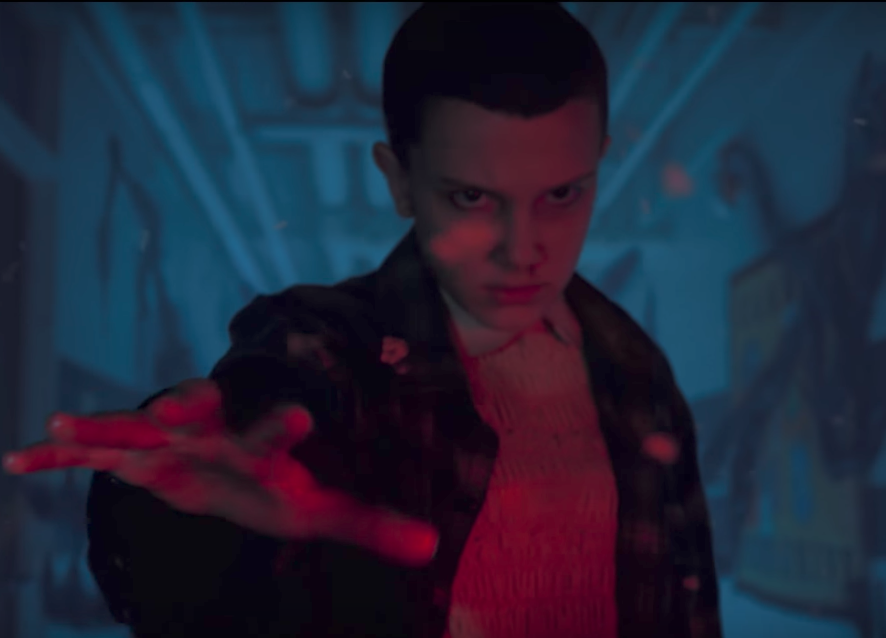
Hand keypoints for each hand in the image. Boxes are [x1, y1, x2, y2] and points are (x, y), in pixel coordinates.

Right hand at [2, 379, 437, 566]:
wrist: (226, 468)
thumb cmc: (272, 487)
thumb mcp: (318, 511)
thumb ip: (368, 524)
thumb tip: (432, 549)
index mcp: (257, 445)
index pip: (274, 432)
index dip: (285, 426)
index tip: (302, 418)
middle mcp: (211, 432)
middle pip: (199, 412)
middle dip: (187, 405)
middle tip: (183, 406)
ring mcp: (165, 439)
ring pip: (131, 425)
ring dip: (102, 425)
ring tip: (64, 424)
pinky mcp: (131, 455)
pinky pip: (90, 454)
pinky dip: (56, 456)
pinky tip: (16, 459)